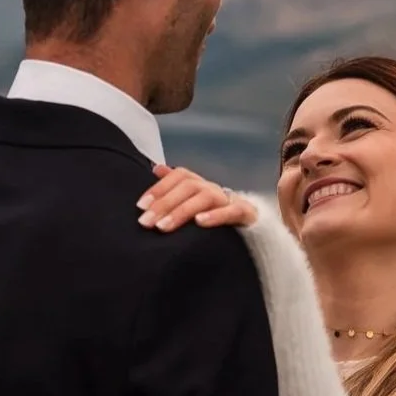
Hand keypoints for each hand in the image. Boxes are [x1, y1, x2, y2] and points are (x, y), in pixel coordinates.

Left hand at [136, 165, 257, 232]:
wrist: (254, 228)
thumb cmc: (216, 215)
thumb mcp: (194, 201)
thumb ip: (175, 185)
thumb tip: (155, 167)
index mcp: (200, 184)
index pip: (179, 176)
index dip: (159, 188)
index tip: (140, 206)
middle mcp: (214, 187)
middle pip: (188, 186)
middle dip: (164, 203)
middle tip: (145, 222)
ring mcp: (230, 199)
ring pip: (205, 197)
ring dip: (181, 211)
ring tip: (163, 227)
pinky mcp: (246, 213)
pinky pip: (231, 211)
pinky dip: (215, 215)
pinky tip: (199, 223)